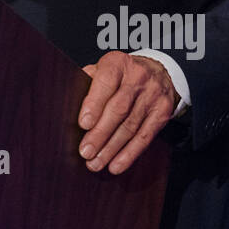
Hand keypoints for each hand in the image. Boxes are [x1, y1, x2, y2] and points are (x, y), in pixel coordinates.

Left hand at [77, 51, 177, 173]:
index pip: (105, 83)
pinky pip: (145, 136)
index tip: (83, 124)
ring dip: (111, 148)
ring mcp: (152, 96)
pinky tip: (116, 165)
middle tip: (86, 152)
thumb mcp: (102, 70)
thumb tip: (66, 104)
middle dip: (100, 133)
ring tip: (95, 163)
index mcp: (117, 64)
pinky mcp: (162, 113)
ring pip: (130, 126)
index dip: (94, 104)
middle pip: (118, 109)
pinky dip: (129, 153)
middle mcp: (137, 78)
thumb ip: (86, 82)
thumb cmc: (120, 75)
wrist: (159, 72)